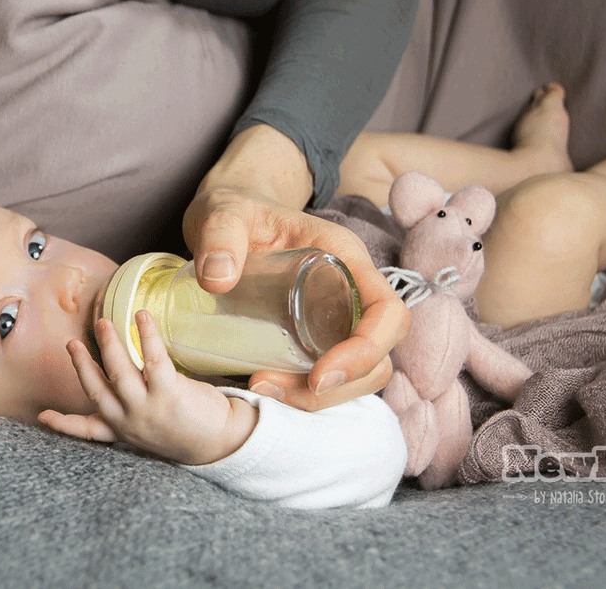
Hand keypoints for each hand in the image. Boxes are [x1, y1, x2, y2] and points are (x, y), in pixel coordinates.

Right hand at [38, 311, 257, 465]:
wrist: (223, 442)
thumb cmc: (186, 430)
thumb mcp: (150, 431)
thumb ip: (130, 413)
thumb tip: (115, 384)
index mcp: (124, 431)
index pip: (88, 430)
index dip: (64, 425)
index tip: (43, 418)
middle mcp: (130, 421)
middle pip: (97, 390)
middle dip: (82, 365)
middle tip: (72, 343)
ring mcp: (148, 409)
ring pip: (119, 372)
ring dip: (109, 344)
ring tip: (104, 322)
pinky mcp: (170, 394)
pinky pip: (153, 359)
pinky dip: (146, 335)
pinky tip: (141, 317)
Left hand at [185, 125, 408, 411]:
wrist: (225, 215)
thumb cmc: (233, 209)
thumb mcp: (221, 214)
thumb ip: (218, 237)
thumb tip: (218, 279)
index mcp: (344, 257)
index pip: (387, 312)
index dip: (367, 350)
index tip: (318, 375)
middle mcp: (350, 290)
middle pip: (379, 354)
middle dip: (337, 387)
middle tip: (272, 389)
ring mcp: (335, 315)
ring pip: (357, 373)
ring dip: (319, 397)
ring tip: (262, 389)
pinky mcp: (314, 334)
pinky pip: (328, 374)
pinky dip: (304, 393)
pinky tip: (263, 389)